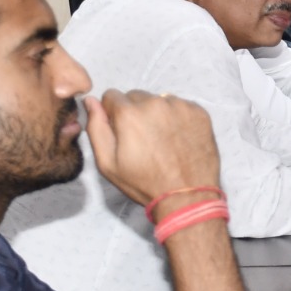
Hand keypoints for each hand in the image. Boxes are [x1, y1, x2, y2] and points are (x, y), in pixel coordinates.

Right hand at [84, 90, 220, 206]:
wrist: (186, 195)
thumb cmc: (143, 182)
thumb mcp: (108, 163)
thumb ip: (96, 128)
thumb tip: (90, 101)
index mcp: (130, 113)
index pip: (111, 96)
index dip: (112, 114)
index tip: (120, 132)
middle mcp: (156, 102)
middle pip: (136, 97)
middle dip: (134, 112)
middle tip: (142, 139)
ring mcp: (181, 106)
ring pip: (159, 100)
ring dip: (156, 113)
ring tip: (161, 140)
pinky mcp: (199, 112)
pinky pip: (180, 106)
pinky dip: (177, 117)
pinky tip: (178, 137)